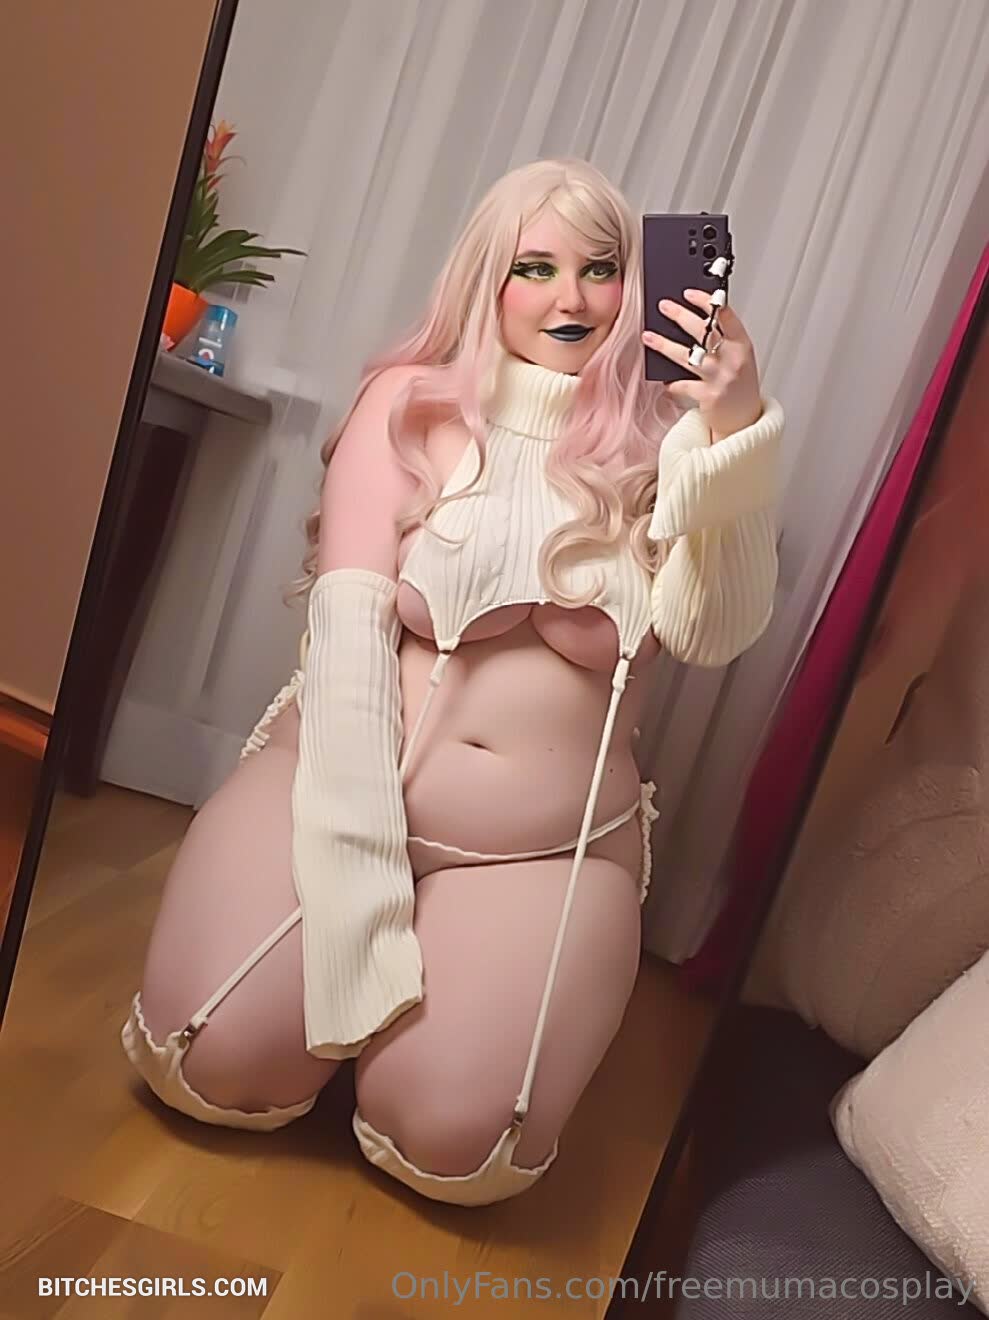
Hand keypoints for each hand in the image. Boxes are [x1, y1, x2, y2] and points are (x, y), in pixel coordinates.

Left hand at [642, 289, 762, 441]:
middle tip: (664, 307)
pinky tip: (664, 380)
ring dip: (664, 345)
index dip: (706, 302)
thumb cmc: (738, 385)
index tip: (689, 293)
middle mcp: (733, 359)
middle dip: (680, 316)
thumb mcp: (738, 358)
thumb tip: (691, 319)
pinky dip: (671, 383)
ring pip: (687, 356)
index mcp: (742, 345)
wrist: (744, 419)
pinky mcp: (708, 396)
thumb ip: (722, 340)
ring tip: (648, 336)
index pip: (726, 316)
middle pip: (704, 331)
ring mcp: (720, 378)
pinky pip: (682, 385)